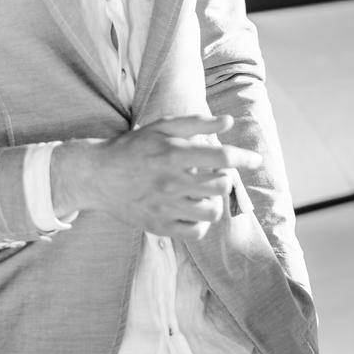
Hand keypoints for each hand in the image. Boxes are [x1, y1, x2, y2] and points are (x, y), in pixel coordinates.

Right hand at [53, 114, 260, 239]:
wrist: (98, 176)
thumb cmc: (134, 147)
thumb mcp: (162, 127)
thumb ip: (197, 124)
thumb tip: (228, 122)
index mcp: (173, 154)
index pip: (222, 157)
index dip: (244, 157)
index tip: (255, 160)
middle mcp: (171, 182)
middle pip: (221, 186)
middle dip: (224, 178)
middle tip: (214, 173)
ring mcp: (164, 207)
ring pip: (211, 211)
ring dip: (213, 200)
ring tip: (203, 192)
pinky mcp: (159, 226)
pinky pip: (195, 232)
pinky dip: (201, 222)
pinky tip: (192, 210)